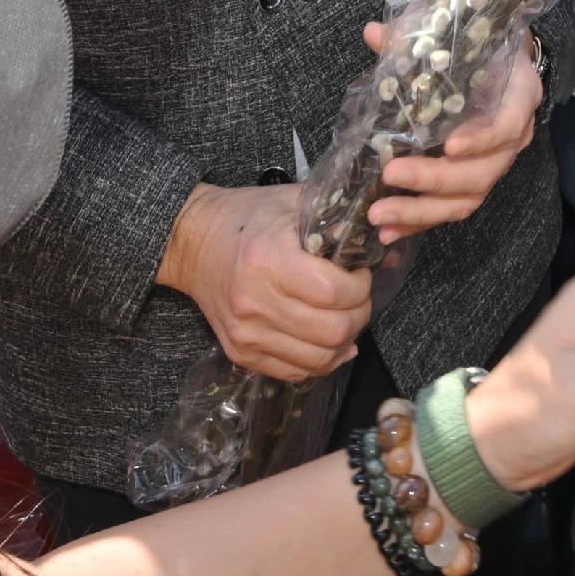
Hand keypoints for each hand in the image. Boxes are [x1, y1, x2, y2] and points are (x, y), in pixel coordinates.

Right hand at [162, 181, 373, 381]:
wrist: (191, 242)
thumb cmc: (247, 218)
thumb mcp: (291, 203)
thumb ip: (336, 217)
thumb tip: (383, 237)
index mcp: (268, 260)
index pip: (334, 292)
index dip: (360, 287)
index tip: (361, 274)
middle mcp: (254, 302)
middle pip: (332, 331)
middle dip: (359, 315)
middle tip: (359, 298)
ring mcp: (245, 333)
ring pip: (318, 359)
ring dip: (344, 341)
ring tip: (345, 317)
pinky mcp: (240, 353)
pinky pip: (295, 372)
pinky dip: (320, 360)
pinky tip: (327, 340)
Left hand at [367, 22, 540, 242]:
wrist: (499, 59)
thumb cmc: (478, 46)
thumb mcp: (455, 34)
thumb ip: (415, 36)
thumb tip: (373, 33)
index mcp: (518, 95)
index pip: (509, 123)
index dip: (483, 138)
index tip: (451, 146)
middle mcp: (513, 136)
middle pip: (483, 172)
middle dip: (435, 180)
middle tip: (392, 175)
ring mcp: (494, 163)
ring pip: (468, 199)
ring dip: (422, 211)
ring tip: (381, 216)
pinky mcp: (473, 182)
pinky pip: (451, 208)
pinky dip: (419, 221)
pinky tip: (388, 229)